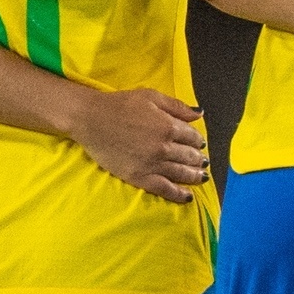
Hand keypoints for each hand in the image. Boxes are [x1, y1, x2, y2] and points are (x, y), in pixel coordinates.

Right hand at [69, 86, 207, 202]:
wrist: (91, 119)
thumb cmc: (120, 104)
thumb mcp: (151, 97)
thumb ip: (177, 106)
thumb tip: (199, 115)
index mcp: (168, 126)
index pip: (192, 137)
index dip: (198, 141)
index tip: (199, 144)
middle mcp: (164, 147)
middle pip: (189, 157)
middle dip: (198, 159)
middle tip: (202, 162)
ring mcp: (152, 164)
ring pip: (180, 173)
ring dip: (194, 176)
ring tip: (201, 177)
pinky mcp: (139, 177)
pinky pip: (164, 189)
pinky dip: (178, 194)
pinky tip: (187, 197)